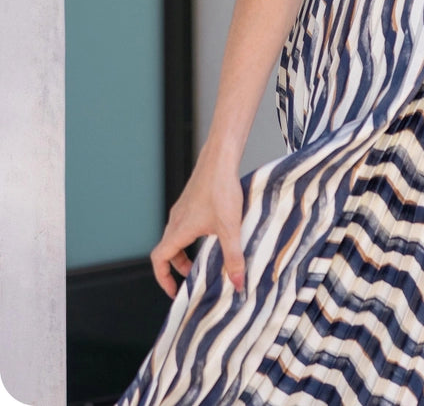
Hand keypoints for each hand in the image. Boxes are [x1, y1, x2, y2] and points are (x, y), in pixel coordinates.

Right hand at [150, 146, 244, 298]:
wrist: (220, 159)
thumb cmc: (221, 189)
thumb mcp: (230, 228)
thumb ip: (233, 257)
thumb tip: (237, 284)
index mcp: (179, 229)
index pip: (159, 259)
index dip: (163, 278)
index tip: (174, 291)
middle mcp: (176, 219)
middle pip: (167, 250)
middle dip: (177, 267)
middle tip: (193, 278)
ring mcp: (183, 209)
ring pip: (176, 237)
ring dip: (185, 252)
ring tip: (205, 258)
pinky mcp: (191, 201)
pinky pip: (184, 225)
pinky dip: (192, 237)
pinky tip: (213, 234)